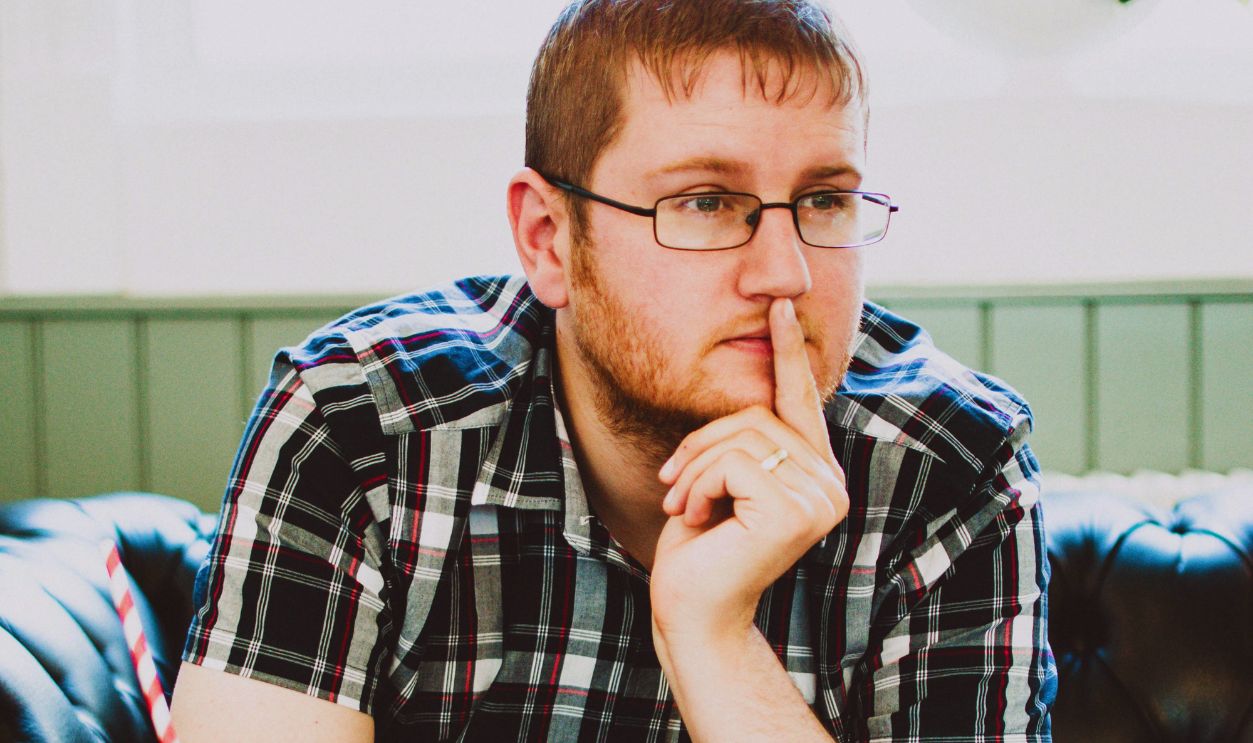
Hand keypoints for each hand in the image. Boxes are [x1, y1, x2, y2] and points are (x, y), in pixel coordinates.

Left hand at [650, 297, 848, 638]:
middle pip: (758, 414)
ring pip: (743, 435)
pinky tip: (698, 519)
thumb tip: (750, 389)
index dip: (789, 351)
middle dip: (702, 444)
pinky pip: (734, 462)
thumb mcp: (721, 481)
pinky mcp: (795, 511)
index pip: (801, 401)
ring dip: (696, 468)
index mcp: (815, 474)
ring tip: (684, 506)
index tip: (779, 306)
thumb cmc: (700, 547)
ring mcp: (819, 498)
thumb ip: (744, 441)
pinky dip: (700, 484)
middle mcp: (829, 485)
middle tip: (675, 488)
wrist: (692, 608)